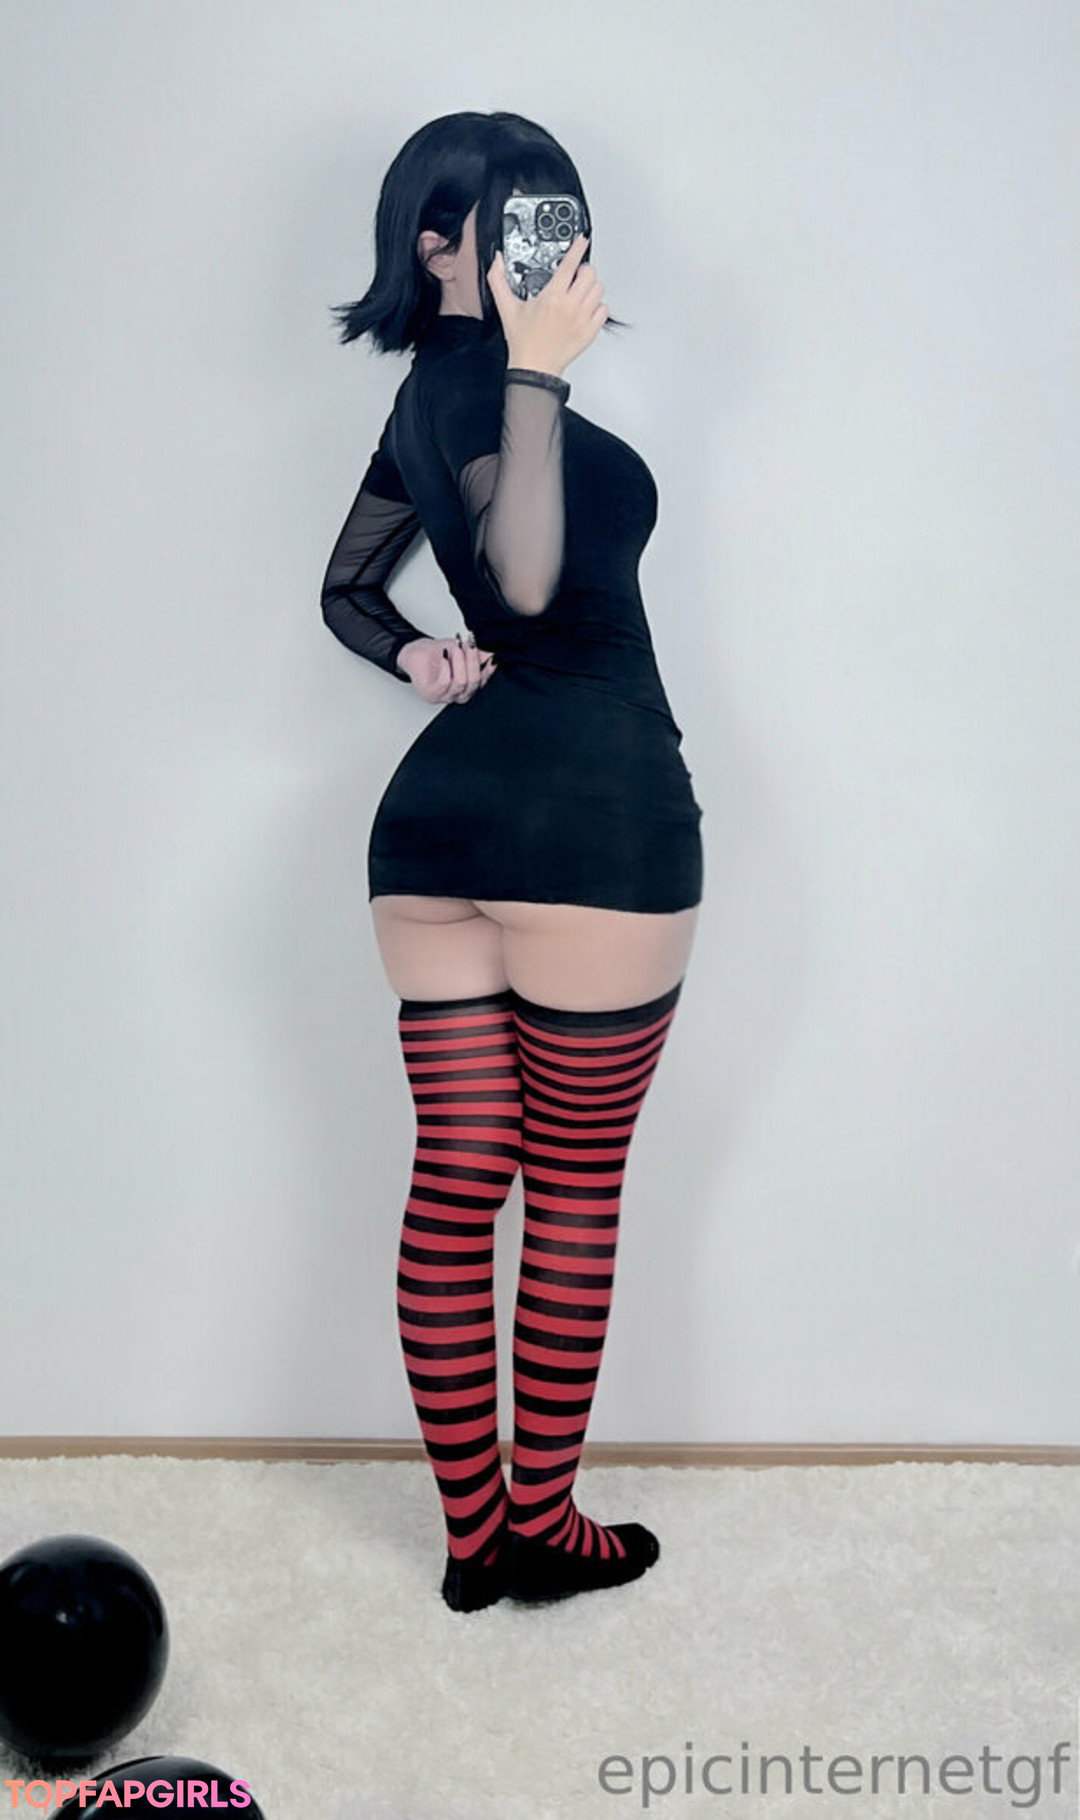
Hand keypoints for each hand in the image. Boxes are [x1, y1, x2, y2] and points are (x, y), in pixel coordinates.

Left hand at [396, 632, 497, 703]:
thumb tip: (493, 652)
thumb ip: (477, 654)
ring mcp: (445, 697)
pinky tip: (445, 655)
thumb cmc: (438, 654)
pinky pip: (444, 682)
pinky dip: (446, 666)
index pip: (484, 681)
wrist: (415, 653)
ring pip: (460, 683)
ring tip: (455, 647)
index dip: (489, 668)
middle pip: (474, 683)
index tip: (492, 654)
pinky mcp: (431, 694)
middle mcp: (459, 695)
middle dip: (472, 660)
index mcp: (469, 687)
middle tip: (469, 643)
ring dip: (459, 661)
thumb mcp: (462, 650)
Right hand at [487, 233, 607, 376]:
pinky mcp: (589, 332)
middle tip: (576, 274)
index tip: (582, 240)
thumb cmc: (523, 342)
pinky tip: (586, 308)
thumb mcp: (507, 307)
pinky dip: (597, 306)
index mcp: (551, 297)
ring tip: (580, 291)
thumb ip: (498, 280)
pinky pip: (603, 310)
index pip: (571, 264)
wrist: (534, 368)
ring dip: (591, 286)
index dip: (578, 247)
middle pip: (590, 274)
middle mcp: (569, 306)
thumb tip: (497, 261)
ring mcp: (582, 319)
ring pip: (598, 290)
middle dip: (583, 270)